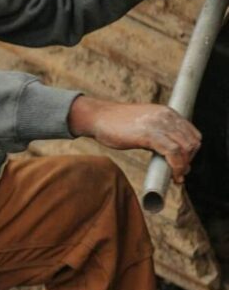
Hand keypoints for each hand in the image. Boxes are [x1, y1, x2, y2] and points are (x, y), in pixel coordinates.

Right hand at [68, 96, 201, 183]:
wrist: (98, 117)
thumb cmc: (115, 124)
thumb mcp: (142, 124)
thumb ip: (157, 133)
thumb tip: (170, 153)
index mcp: (166, 112)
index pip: (192, 134)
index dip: (191, 152)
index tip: (182, 165)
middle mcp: (166, 116)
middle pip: (192, 142)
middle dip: (189, 160)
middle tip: (178, 173)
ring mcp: (159, 124)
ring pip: (186, 148)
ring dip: (184, 166)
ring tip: (176, 176)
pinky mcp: (150, 134)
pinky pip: (173, 152)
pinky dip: (177, 167)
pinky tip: (173, 176)